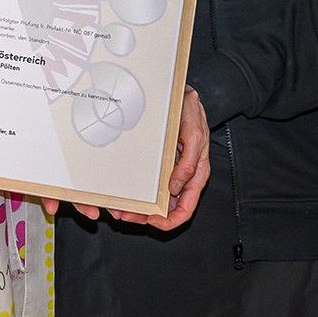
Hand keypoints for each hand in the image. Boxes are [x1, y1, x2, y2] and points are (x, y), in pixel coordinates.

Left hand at [111, 86, 211, 231]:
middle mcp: (183, 177)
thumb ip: (188, 163)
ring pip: (156, 199)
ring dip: (139, 206)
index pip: (185, 209)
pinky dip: (138, 191)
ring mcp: (171, 171)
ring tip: (121, 209)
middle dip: (147, 216)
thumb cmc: (191, 114)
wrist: (180, 95)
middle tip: (127, 216)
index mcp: (196, 176)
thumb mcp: (194, 137)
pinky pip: (150, 183)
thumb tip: (177, 187)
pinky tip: (126, 191)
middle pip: (167, 209)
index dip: (169, 221)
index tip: (152, 221)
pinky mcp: (160, 163)